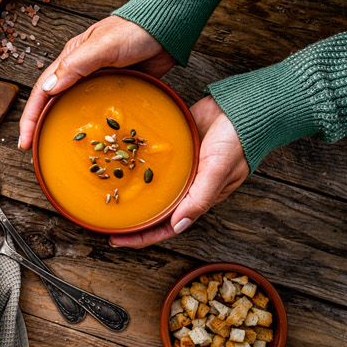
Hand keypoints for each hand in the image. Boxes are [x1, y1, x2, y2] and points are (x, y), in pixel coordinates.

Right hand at [17, 16, 176, 149]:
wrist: (168, 29)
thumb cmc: (134, 30)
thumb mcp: (102, 45)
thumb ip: (76, 65)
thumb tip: (49, 87)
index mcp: (71, 59)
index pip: (42, 91)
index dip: (30, 116)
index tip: (25, 141)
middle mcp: (81, 72)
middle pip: (54, 104)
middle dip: (42, 128)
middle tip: (37, 152)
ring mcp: (100, 83)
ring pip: (76, 110)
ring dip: (67, 130)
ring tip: (61, 152)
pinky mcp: (118, 91)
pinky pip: (101, 112)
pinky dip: (95, 127)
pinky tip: (97, 141)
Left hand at [110, 97, 249, 247]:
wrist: (240, 106)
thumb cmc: (237, 141)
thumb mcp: (218, 171)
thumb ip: (200, 198)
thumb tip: (179, 226)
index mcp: (198, 198)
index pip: (168, 226)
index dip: (143, 237)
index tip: (119, 240)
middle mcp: (187, 186)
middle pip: (155, 211)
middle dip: (133, 220)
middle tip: (107, 223)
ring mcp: (179, 168)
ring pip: (151, 187)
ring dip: (132, 193)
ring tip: (107, 196)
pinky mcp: (173, 147)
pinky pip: (151, 161)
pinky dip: (135, 164)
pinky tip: (119, 163)